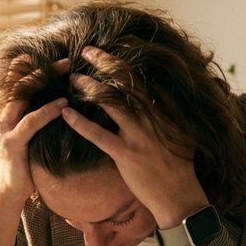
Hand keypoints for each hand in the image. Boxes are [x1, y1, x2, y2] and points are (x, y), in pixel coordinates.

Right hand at [0, 58, 67, 245]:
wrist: (9, 190)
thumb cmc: (24, 160)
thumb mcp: (29, 133)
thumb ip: (36, 114)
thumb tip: (60, 99)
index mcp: (7, 109)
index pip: (17, 78)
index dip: (35, 65)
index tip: (58, 57)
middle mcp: (3, 114)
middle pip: (19, 80)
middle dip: (43, 67)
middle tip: (67, 60)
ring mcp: (5, 128)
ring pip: (22, 95)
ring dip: (45, 81)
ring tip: (68, 72)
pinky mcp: (12, 143)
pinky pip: (31, 122)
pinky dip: (48, 111)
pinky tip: (63, 105)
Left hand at [61, 47, 208, 227]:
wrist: (179, 197)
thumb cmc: (179, 168)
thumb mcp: (179, 135)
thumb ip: (165, 116)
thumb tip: (153, 100)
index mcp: (165, 111)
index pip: (142, 79)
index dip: (125, 60)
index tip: (111, 48)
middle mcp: (152, 119)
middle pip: (125, 83)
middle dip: (105, 63)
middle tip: (87, 51)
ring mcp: (139, 137)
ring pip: (110, 104)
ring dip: (89, 87)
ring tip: (72, 78)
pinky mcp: (126, 155)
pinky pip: (98, 136)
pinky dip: (80, 123)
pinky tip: (66, 113)